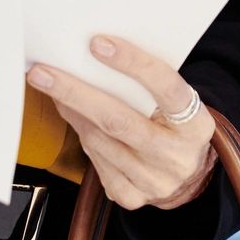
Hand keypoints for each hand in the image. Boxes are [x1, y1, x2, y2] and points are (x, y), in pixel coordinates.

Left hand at [28, 37, 214, 211]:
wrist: (187, 175)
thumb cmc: (175, 125)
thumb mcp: (176, 103)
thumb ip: (150, 84)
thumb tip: (95, 54)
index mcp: (196, 126)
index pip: (166, 88)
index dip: (133, 64)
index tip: (97, 43)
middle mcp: (177, 157)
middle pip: (118, 121)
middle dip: (75, 93)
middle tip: (43, 73)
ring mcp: (153, 181)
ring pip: (99, 141)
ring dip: (71, 111)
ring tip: (52, 88)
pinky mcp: (131, 196)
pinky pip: (95, 161)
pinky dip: (81, 134)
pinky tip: (73, 115)